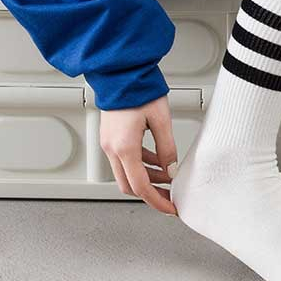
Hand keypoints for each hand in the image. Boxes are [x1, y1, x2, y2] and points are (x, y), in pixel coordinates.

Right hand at [100, 94, 177, 214]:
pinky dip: (141, 164)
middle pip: (130, 185)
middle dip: (151, 193)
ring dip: (147, 178)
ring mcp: (109, 143)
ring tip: (168, 175)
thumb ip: (167, 147)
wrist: (122, 72)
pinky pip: (125, 159)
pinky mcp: (111, 137)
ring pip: (126, 173)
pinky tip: (157, 160)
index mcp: (124, 147)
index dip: (156, 201)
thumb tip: (171, 168)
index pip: (140, 186)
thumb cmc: (139, 90)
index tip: (170, 208)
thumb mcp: (161, 120)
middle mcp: (112, 148)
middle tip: (170, 195)